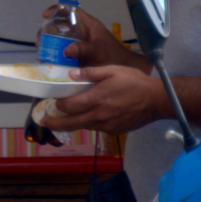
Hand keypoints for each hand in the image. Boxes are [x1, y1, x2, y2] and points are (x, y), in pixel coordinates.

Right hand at [39, 6, 148, 70]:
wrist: (124, 70)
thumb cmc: (114, 56)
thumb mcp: (99, 50)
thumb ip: (85, 49)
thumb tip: (66, 49)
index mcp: (88, 25)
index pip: (71, 10)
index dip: (57, 9)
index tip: (45, 16)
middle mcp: (82, 31)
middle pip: (61, 25)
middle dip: (48, 31)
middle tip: (41, 41)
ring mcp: (80, 42)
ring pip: (61, 38)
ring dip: (50, 43)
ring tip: (42, 50)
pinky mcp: (78, 53)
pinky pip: (63, 50)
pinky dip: (55, 53)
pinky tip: (49, 59)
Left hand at [41, 64, 165, 134]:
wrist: (156, 100)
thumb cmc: (134, 82)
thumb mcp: (112, 71)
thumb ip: (90, 73)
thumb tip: (71, 75)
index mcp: (97, 99)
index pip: (70, 106)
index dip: (58, 105)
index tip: (52, 102)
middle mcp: (99, 115)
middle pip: (72, 123)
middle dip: (55, 123)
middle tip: (44, 122)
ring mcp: (107, 125)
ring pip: (84, 126)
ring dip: (72, 124)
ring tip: (62, 120)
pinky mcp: (115, 131)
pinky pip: (96, 128)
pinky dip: (88, 124)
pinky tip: (86, 118)